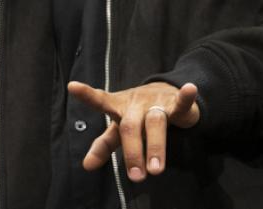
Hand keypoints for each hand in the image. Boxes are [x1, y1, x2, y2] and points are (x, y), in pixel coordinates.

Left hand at [67, 81, 199, 181]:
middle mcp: (135, 104)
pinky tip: (190, 89)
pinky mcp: (175, 103)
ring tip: (155, 170)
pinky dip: (185, 97)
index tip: (72, 86)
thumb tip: (86, 166)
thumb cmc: (136, 114)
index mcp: (118, 107)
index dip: (87, 95)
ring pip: (155, 123)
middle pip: (130, 127)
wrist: (164, 92)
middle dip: (132, 152)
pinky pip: (181, 101)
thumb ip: (103, 145)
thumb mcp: (119, 129)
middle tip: (135, 177)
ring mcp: (155, 103)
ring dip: (156, 147)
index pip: (101, 102)